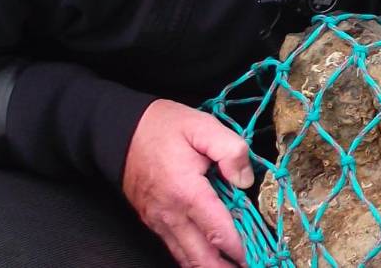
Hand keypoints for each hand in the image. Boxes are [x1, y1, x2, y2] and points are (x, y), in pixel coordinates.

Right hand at [122, 99, 253, 266]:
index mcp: (187, 192)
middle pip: (202, 257)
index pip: (218, 232)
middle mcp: (171, 214)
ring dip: (211, 267)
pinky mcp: (153, 221)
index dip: (240, 249)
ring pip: (187, 258)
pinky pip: (175, 249)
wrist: (121, 131)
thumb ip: (230, 149)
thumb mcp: (202, 126)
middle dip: (226, 267)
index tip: (259, 255)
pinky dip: (194, 258)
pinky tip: (210, 258)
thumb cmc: (163, 127)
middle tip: (252, 266)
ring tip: (234, 266)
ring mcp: (160, 221)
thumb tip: (245, 179)